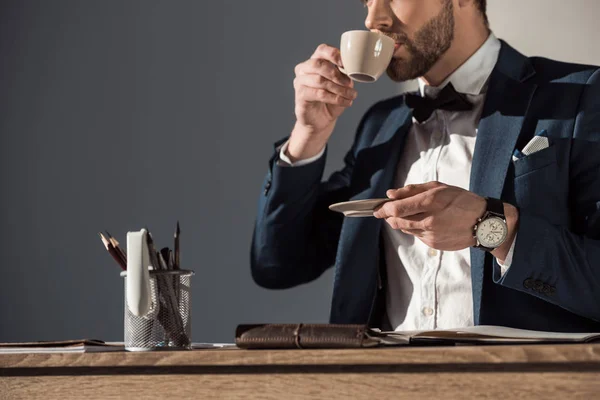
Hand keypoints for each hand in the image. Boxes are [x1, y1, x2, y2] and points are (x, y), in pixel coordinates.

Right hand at [287, 44, 357, 161]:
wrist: (321, 120)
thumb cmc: (330, 99)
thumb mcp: (341, 84)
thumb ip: (344, 73)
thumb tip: (354, 67)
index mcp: (314, 61)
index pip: (322, 50)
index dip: (334, 54)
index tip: (345, 64)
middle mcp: (304, 69)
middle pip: (318, 64)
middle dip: (336, 74)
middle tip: (350, 83)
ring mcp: (300, 82)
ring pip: (320, 80)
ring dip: (339, 89)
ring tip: (351, 95)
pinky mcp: (300, 95)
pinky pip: (319, 94)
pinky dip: (335, 98)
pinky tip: (346, 102)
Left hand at [373, 182, 486, 250]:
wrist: (484, 222)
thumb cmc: (461, 200)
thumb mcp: (438, 187)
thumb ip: (412, 190)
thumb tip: (390, 194)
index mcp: (430, 201)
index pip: (397, 209)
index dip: (383, 209)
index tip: (377, 208)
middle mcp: (429, 220)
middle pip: (397, 221)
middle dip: (388, 217)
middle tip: (386, 212)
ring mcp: (431, 234)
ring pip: (406, 229)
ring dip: (402, 222)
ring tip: (414, 214)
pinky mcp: (434, 244)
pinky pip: (417, 235)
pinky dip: (416, 228)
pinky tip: (428, 222)